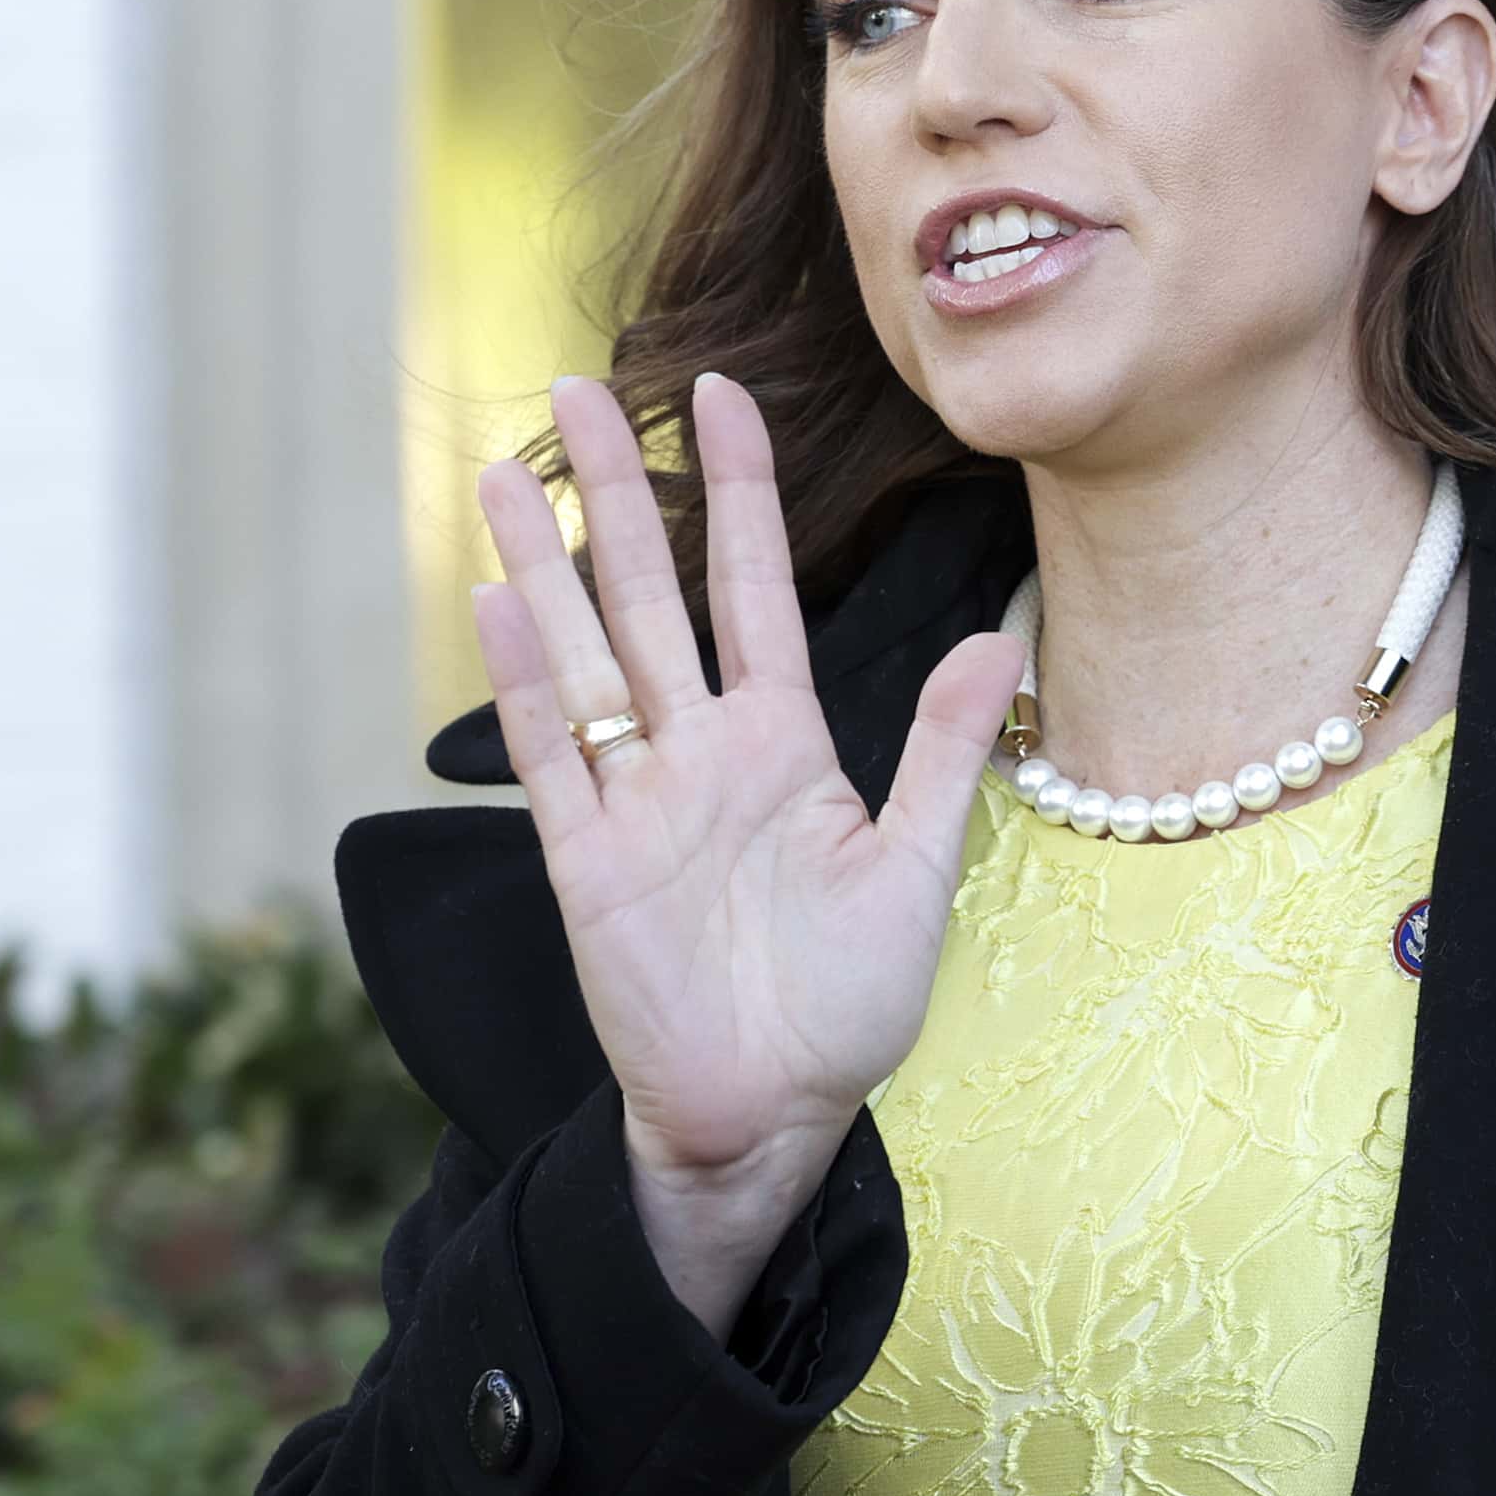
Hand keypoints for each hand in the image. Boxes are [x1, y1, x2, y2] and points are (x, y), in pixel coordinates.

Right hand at [469, 370, 1021, 1336]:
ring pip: (583, 656)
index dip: (736, 491)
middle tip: (576, 385)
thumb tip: (998, 636)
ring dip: (545, 564)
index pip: (752, 588)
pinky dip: (525, 685)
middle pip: (648, 596)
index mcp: (781, 744)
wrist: (774, 1110)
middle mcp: (699, 754)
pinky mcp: (587, 865)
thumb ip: (940, 747)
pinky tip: (497, 605)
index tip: (721, 393)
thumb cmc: (845, 1001)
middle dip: (618, 492)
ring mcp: (636, 802)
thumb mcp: (916, 866)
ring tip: (510, 470)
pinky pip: (553, 758)